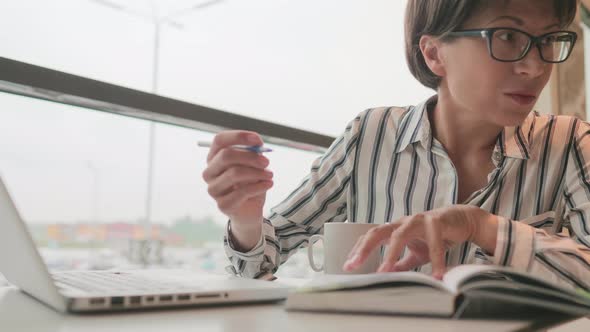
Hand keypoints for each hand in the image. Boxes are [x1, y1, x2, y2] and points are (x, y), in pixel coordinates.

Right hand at [202, 130, 273, 225]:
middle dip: (250, 156)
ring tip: (270, 175)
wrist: (249, 210)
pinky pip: (242, 192)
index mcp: (214, 158)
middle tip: (266, 161)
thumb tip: (258, 147)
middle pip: (226, 156)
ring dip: (257, 173)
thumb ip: (253, 154)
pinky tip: (268, 184)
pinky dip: (259, 186)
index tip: (258, 140)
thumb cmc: (249, 183)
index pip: (220, 140)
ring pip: (234, 173)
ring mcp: (213, 189)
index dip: (239, 137)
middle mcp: (209, 172)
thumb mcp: (252, 165)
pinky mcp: (222, 204)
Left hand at [343, 205, 497, 278]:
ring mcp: (419, 220)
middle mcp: (402, 222)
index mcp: (394, 229)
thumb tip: (387, 276)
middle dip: (364, 249)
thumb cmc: (435, 236)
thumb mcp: (416, 254)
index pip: (370, 238)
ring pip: (399, 234)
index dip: (358, 251)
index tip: (348, 266)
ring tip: (384, 272)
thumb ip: (401, 263)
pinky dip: (436, 260)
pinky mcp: (437, 222)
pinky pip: (434, 243)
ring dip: (391, 253)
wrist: (461, 221)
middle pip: (377, 232)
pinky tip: (436, 276)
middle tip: (353, 265)